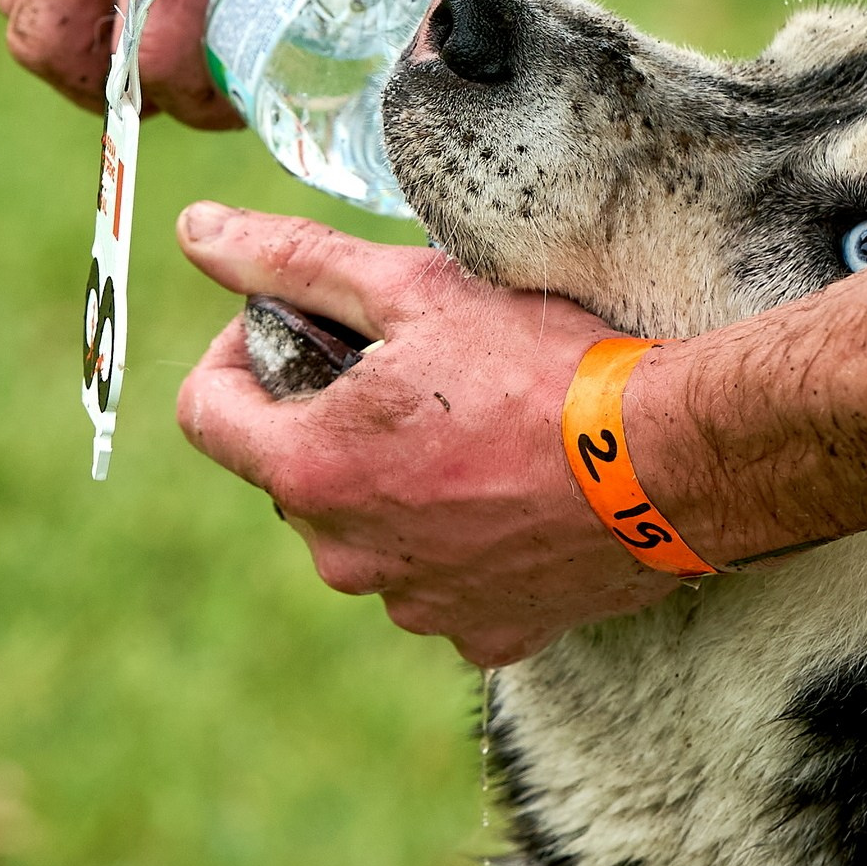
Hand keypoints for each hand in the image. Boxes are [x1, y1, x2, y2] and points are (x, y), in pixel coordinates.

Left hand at [174, 204, 681, 663]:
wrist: (671, 461)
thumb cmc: (544, 369)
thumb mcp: (412, 290)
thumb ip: (293, 262)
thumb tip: (195, 232)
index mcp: (312, 470)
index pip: (207, 414)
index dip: (238, 353)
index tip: (296, 326)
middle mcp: (346, 557)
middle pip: (292, 471)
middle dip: (328, 415)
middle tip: (411, 367)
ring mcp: (414, 605)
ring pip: (365, 530)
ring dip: (392, 480)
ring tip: (473, 427)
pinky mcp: (483, 633)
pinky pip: (437, 580)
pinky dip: (458, 537)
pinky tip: (513, 490)